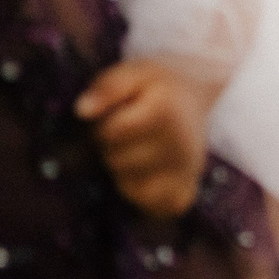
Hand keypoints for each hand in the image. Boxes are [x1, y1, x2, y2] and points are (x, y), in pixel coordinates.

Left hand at [76, 58, 215, 218]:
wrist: (196, 94)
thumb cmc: (159, 85)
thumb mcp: (135, 72)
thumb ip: (107, 86)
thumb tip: (82, 110)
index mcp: (166, 111)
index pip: (109, 133)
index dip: (103, 125)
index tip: (117, 115)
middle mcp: (180, 145)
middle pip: (116, 161)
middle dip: (113, 149)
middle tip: (129, 134)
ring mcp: (185, 173)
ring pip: (127, 186)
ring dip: (123, 171)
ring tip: (138, 150)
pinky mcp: (184, 194)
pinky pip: (146, 205)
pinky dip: (139, 193)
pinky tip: (147, 173)